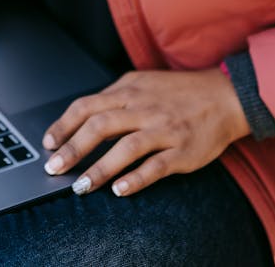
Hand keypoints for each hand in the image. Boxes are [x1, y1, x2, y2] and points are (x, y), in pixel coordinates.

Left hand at [42, 68, 249, 197]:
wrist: (225, 96)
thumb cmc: (179, 92)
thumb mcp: (142, 83)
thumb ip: (115, 98)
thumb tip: (83, 117)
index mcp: (129, 90)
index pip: (87, 105)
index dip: (64, 125)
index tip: (49, 143)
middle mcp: (143, 107)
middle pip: (100, 125)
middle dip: (73, 148)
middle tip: (55, 168)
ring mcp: (163, 129)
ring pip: (125, 147)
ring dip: (100, 169)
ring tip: (81, 187)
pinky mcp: (182, 150)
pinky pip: (156, 165)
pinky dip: (136, 178)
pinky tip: (120, 190)